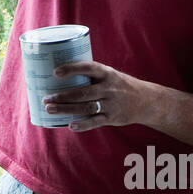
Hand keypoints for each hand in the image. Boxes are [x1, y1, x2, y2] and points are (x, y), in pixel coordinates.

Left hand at [42, 60, 157, 132]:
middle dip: (62, 96)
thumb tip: (60, 75)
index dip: (72, 69)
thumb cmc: (119, 86)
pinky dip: (83, 125)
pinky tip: (70, 125)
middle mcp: (109, 88)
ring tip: (50, 109)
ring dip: (66, 109)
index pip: (88, 68)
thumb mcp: (109, 75)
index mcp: (107, 73)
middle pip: (82, 92)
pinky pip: (96, 122)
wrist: (146, 101)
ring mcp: (111, 104)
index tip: (55, 72)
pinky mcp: (113, 118)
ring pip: (86, 108)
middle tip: (46, 98)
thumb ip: (91, 76)